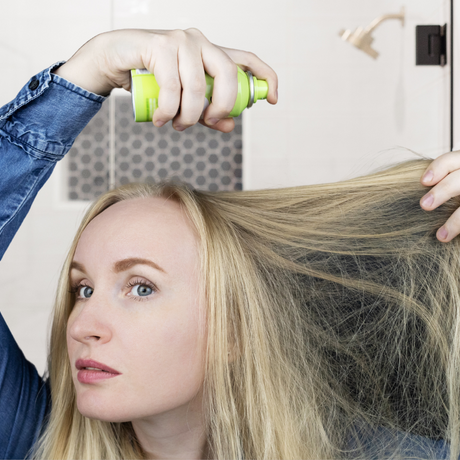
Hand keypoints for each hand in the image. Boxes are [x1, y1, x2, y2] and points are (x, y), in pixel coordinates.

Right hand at [53, 28, 277, 132]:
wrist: (114, 59)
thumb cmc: (151, 79)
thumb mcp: (184, 100)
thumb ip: (208, 113)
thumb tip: (230, 125)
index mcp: (211, 52)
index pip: (246, 58)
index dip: (266, 76)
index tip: (274, 99)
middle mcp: (199, 41)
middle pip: (228, 74)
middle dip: (222, 106)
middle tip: (208, 122)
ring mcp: (180, 41)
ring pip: (197, 87)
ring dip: (187, 116)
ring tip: (174, 125)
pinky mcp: (159, 45)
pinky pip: (172, 87)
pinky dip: (167, 110)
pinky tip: (160, 119)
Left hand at [420, 150, 459, 241]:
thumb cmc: (456, 193)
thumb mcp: (453, 182)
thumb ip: (441, 183)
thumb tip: (409, 193)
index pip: (454, 158)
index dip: (439, 168)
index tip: (423, 182)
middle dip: (444, 190)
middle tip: (424, 205)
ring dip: (457, 221)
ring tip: (440, 236)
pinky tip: (456, 240)